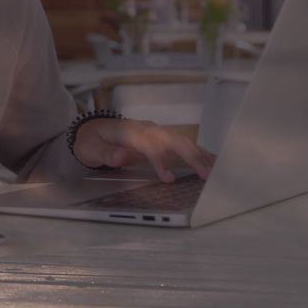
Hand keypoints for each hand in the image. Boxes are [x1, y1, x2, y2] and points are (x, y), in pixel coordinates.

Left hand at [72, 118, 214, 181]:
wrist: (93, 129)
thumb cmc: (92, 141)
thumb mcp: (90, 148)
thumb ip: (105, 153)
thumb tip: (121, 156)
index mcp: (129, 131)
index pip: (149, 144)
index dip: (160, 160)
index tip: (168, 178)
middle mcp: (146, 129)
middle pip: (172, 140)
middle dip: (190, 156)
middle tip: (206, 174)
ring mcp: (155, 131)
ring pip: (181, 140)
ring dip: (199, 154)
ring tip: (216, 170)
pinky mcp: (160, 137)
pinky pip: (181, 143)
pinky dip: (198, 151)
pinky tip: (212, 161)